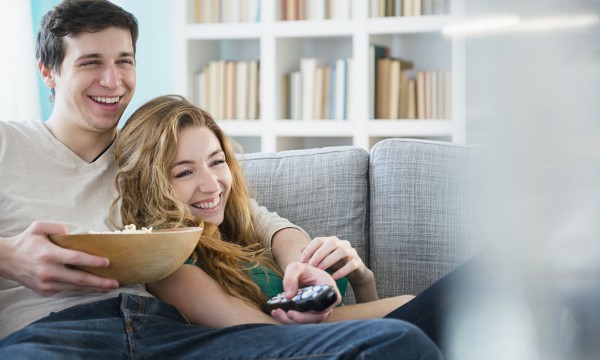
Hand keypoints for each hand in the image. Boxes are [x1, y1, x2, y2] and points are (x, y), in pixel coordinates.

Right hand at [2, 221, 118, 295]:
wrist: (6, 260)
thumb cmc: (26, 241)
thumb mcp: (39, 227)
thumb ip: (58, 227)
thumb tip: (75, 235)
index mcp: (48, 254)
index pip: (75, 259)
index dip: (92, 261)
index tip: (107, 263)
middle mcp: (48, 271)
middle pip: (79, 279)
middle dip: (99, 282)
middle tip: (115, 282)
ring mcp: (47, 284)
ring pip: (75, 288)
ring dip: (94, 289)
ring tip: (109, 287)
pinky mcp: (45, 291)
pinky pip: (67, 290)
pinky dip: (81, 290)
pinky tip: (93, 288)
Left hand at [269, 262, 340, 323]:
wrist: (303, 275)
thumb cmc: (302, 270)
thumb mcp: (295, 268)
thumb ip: (291, 278)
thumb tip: (289, 296)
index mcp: (329, 289)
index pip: (326, 305)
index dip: (313, 312)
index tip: (299, 310)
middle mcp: (327, 302)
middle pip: (317, 317)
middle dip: (300, 318)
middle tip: (287, 313)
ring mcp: (320, 310)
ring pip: (309, 322)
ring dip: (292, 321)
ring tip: (277, 313)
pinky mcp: (311, 315)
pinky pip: (302, 321)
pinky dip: (289, 320)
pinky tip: (278, 313)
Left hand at [299, 236, 372, 284]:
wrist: (354, 272)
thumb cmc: (336, 263)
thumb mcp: (323, 258)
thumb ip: (313, 254)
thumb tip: (300, 249)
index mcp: (332, 241)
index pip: (319, 240)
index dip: (309, 249)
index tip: (301, 260)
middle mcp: (342, 243)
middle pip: (331, 243)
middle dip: (319, 254)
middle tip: (311, 265)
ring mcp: (352, 252)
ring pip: (342, 251)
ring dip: (329, 260)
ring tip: (321, 270)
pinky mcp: (358, 262)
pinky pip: (351, 264)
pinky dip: (342, 270)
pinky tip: (334, 277)